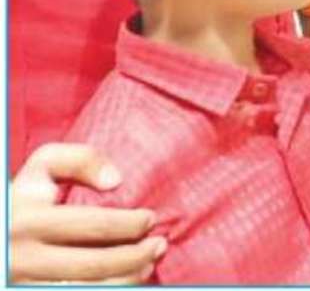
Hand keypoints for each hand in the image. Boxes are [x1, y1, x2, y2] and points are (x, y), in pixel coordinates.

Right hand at [8, 143, 164, 283]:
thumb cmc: (24, 199)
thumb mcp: (42, 168)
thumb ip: (79, 159)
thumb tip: (115, 180)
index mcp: (29, 219)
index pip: (95, 226)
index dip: (131, 224)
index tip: (150, 219)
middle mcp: (22, 256)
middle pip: (96, 264)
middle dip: (137, 256)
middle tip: (159, 246)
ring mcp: (23, 282)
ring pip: (88, 288)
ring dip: (128, 279)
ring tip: (149, 265)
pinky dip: (109, 290)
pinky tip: (126, 281)